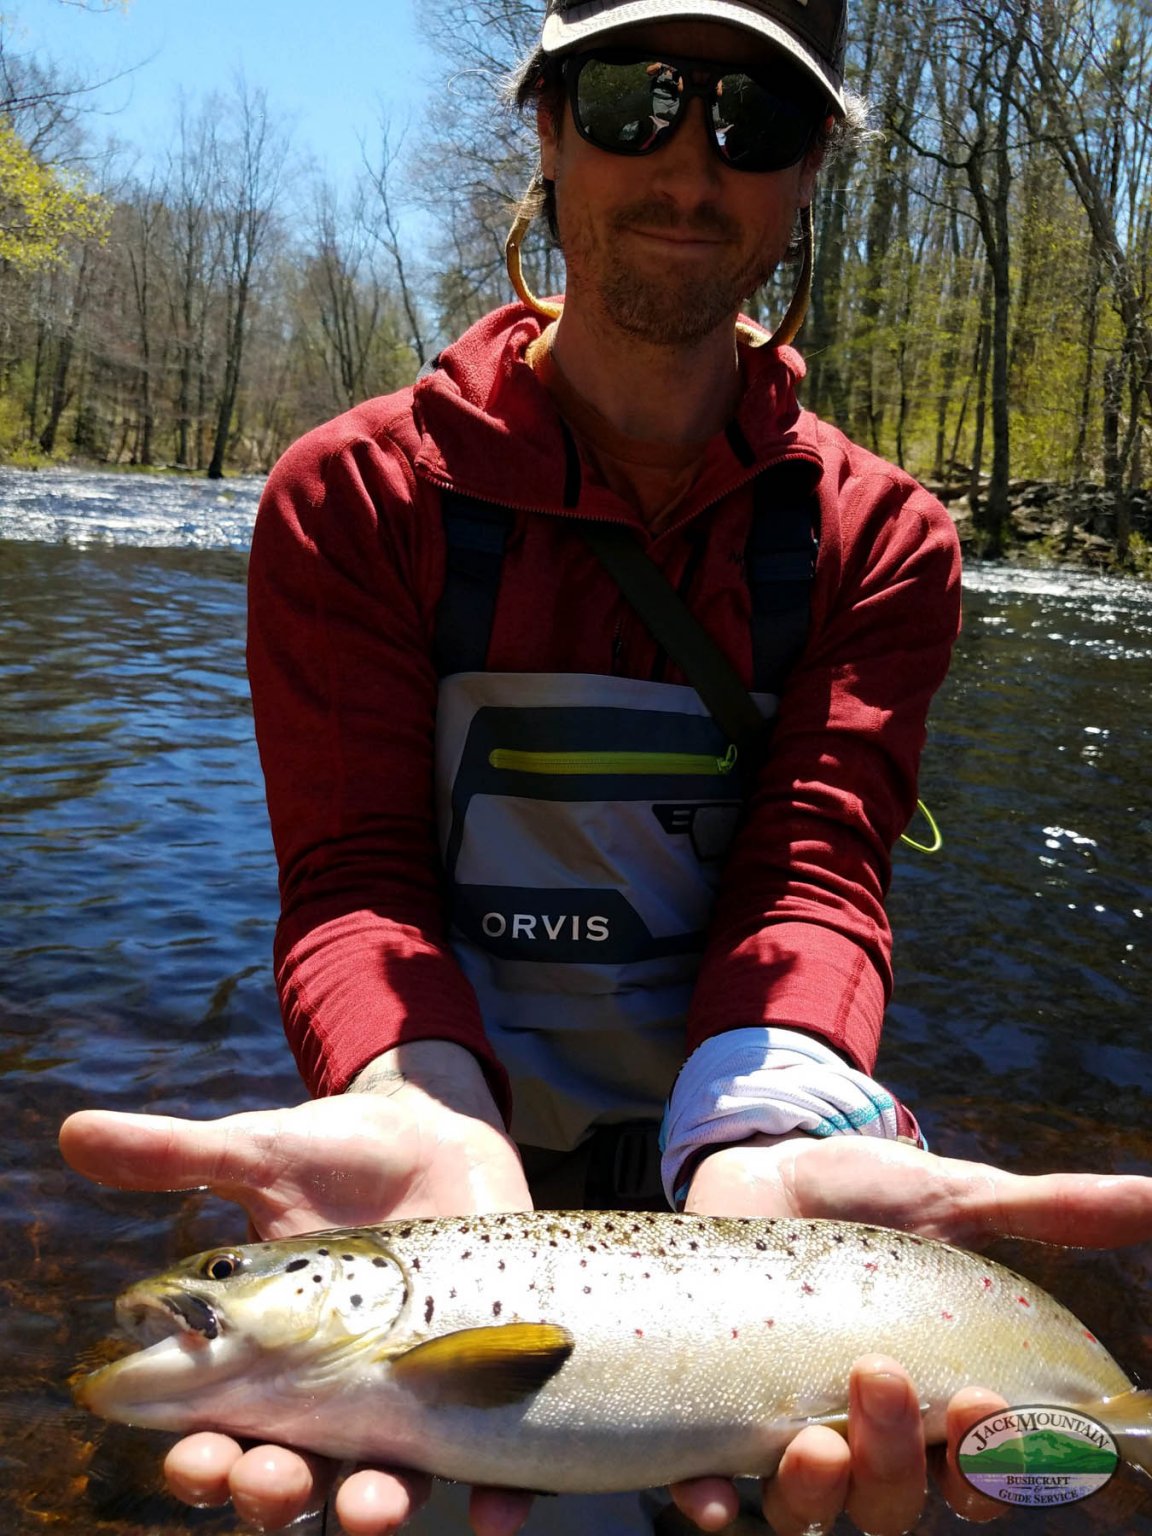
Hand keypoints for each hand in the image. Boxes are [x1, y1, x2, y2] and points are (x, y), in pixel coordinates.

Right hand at [60, 1041, 534, 1535]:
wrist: (436, 1129)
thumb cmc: (337, 1150)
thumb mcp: (259, 1151)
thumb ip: (176, 1155)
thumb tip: (74, 1131)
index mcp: (266, 1353)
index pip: (221, 1431)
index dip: (202, 1458)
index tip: (196, 1456)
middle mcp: (335, 1389)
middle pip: (294, 1476)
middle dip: (272, 1492)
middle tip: (267, 1480)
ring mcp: (412, 1390)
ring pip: (384, 1481)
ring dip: (373, 1508)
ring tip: (370, 1508)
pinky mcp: (485, 1377)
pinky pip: (496, 1457)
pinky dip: (498, 1494)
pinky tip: (495, 1513)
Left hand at [672, 1132, 1151, 1534]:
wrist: (768, 1160)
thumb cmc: (872, 1196)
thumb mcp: (962, 1199)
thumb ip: (1054, 1212)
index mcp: (938, 1402)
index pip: (983, 1478)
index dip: (996, 1467)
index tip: (993, 1412)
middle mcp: (867, 1436)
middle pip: (898, 1503)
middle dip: (900, 1461)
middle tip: (886, 1377)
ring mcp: (785, 1430)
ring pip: (814, 1511)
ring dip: (820, 1491)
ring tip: (813, 1436)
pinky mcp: (713, 1412)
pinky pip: (707, 1488)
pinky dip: (710, 1503)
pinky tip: (705, 1496)